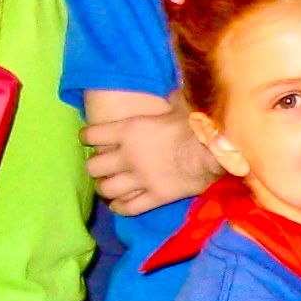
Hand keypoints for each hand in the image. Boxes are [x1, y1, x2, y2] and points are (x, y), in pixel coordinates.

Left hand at [81, 90, 222, 215]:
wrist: (213, 152)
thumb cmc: (195, 124)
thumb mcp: (179, 103)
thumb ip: (169, 100)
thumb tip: (173, 93)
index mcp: (129, 130)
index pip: (93, 135)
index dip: (87, 137)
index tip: (88, 138)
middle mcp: (127, 156)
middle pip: (94, 166)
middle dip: (95, 166)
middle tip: (101, 164)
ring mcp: (139, 180)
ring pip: (107, 189)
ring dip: (104, 187)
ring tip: (107, 185)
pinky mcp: (153, 198)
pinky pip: (128, 207)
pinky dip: (119, 207)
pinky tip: (117, 204)